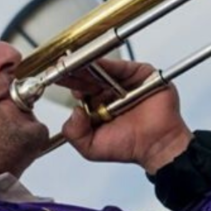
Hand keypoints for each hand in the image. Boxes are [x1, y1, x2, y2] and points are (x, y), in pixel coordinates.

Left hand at [60, 58, 192, 173]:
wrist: (156, 145)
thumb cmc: (130, 146)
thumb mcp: (91, 147)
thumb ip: (75, 133)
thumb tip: (73, 111)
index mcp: (98, 105)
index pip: (80, 89)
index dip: (68, 83)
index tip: (54, 78)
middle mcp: (110, 92)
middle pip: (88, 76)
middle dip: (73, 72)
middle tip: (59, 67)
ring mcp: (125, 82)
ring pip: (102, 69)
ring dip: (86, 66)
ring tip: (72, 64)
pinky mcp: (141, 74)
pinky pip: (122, 66)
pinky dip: (108, 64)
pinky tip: (93, 63)